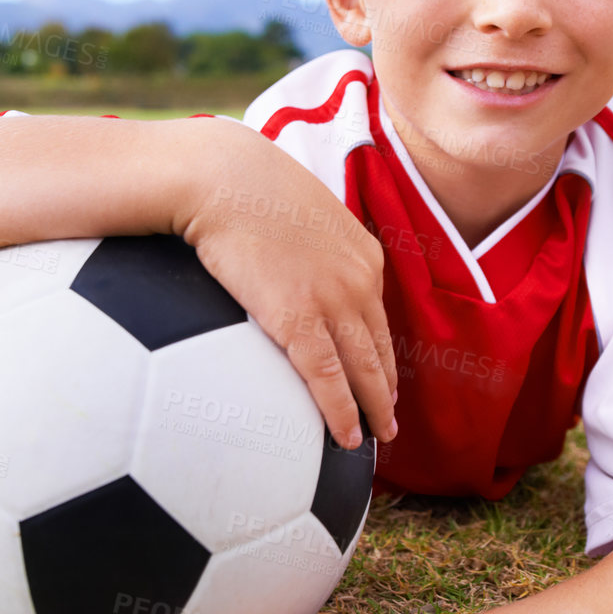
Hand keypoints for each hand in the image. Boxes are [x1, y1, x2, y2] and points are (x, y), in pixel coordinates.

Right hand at [177, 124, 398, 448]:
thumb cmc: (246, 186)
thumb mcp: (300, 210)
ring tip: (378, 437)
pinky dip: (342, 412)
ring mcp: (333, 302)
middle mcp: (359, 281)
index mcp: (363, 254)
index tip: (382, 377)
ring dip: (374, 409)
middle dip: (387, 388)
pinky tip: (346, 437)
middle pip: (380, 348)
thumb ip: (311, 242)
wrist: (223, 176)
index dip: (382, 352)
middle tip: (389, 421)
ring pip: (364, 369)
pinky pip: (327, 379)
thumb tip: (291, 260)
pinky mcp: (299, 320)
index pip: (378, 316)